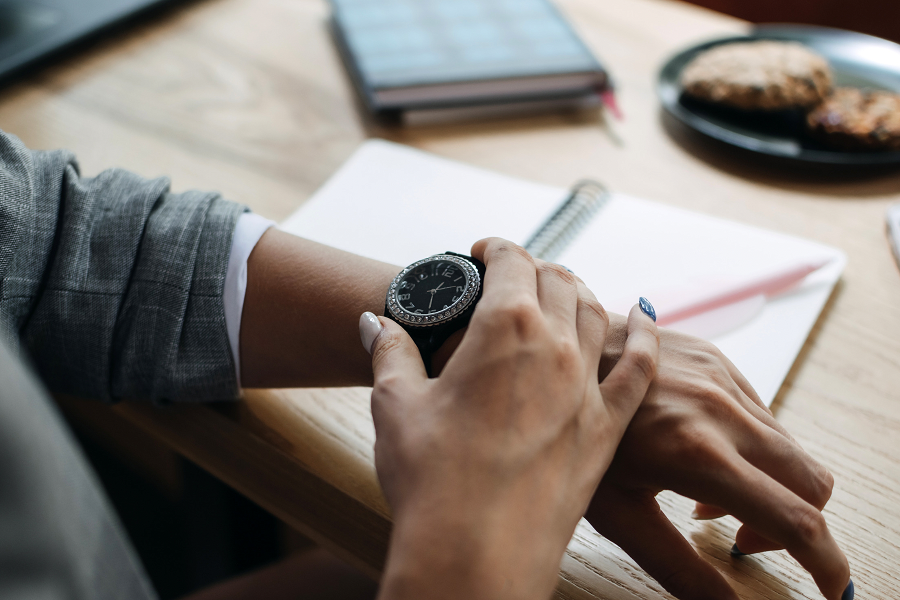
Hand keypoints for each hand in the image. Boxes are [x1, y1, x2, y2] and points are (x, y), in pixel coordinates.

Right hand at [359, 238, 659, 599]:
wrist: (474, 553)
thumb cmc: (431, 479)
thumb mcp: (396, 404)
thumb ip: (390, 352)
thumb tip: (374, 322)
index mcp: (504, 328)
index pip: (511, 261)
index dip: (496, 248)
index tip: (483, 252)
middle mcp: (555, 347)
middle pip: (557, 280)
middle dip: (533, 268)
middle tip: (512, 277)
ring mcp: (587, 387)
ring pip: (596, 312)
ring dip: (577, 292)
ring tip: (560, 291)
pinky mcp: (606, 428)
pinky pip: (640, 366)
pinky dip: (644, 334)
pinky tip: (644, 316)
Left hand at [586, 325, 850, 599]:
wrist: (557, 352)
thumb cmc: (570, 434)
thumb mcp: (618, 512)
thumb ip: (677, 565)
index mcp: (696, 452)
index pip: (795, 518)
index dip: (825, 564)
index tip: (830, 590)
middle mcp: (720, 409)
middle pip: (810, 481)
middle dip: (796, 525)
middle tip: (740, 540)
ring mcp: (722, 378)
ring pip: (789, 447)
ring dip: (770, 484)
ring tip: (705, 497)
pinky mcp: (718, 360)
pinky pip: (762, 414)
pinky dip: (752, 448)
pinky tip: (701, 454)